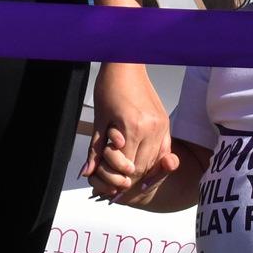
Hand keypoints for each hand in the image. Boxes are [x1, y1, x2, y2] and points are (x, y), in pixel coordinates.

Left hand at [83, 61, 170, 192]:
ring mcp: (161, 125)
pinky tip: (144, 165)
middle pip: (143, 167)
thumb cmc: (110, 86)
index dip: (118, 179)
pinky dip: (154, 160)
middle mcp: (152, 129)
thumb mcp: (99, 120)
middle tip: (118, 188)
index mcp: (133, 128)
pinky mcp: (165, 122)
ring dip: (142, 171)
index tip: (110, 187)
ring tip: (129, 177)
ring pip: (154, 160)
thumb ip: (96, 150)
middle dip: (130, 179)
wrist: (126, 64)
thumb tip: (87, 172)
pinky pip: (163, 149)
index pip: (129, 167)